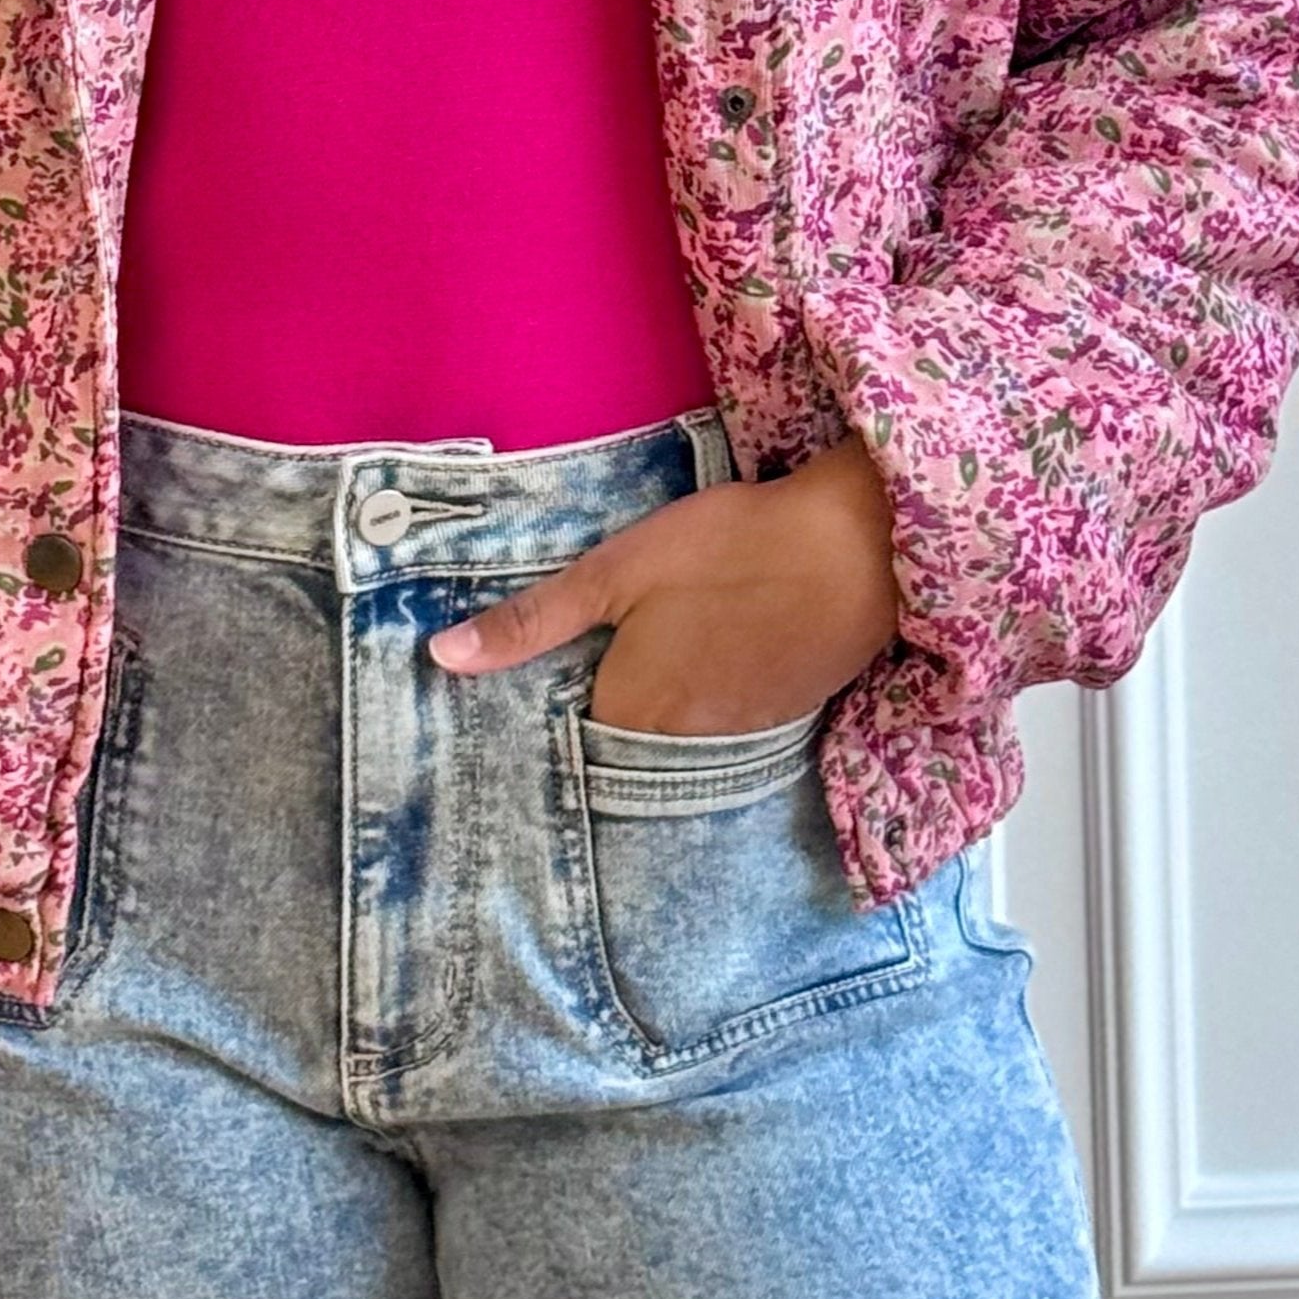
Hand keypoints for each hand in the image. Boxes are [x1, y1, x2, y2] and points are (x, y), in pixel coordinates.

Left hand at [425, 438, 901, 733]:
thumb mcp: (618, 569)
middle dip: (590, 721)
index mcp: (628, 713)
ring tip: (633, 667)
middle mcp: (677, 748)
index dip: (543, 710)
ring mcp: (734, 741)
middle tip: (567, 674)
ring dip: (646, 718)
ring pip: (667, 742)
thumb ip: (533, 621)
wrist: (857, 552)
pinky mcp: (778, 722)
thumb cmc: (729, 550)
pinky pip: (714, 732)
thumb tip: (441, 659)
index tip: (519, 691)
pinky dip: (697, 709)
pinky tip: (696, 663)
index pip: (563, 737)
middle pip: (616, 749)